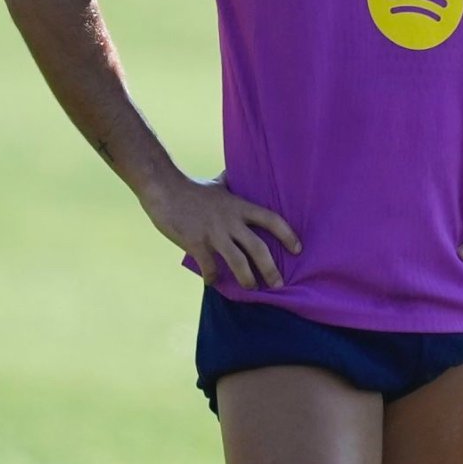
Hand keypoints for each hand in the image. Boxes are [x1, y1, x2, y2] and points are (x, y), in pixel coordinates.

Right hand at [141, 173, 300, 289]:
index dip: (288, 235)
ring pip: (238, 261)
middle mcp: (231, 221)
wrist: (164, 189)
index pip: (272, 220)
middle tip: (278, 285)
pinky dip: (213, 277)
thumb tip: (234, 175)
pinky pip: (210, 267)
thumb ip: (230, 184)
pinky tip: (214, 282)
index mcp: (240, 206)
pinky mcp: (196, 243)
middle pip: (258, 248)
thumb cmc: (191, 187)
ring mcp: (214, 233)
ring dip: (247, 279)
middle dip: (271, 269)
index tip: (298, 249)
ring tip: (252, 288)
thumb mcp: (218, 184)